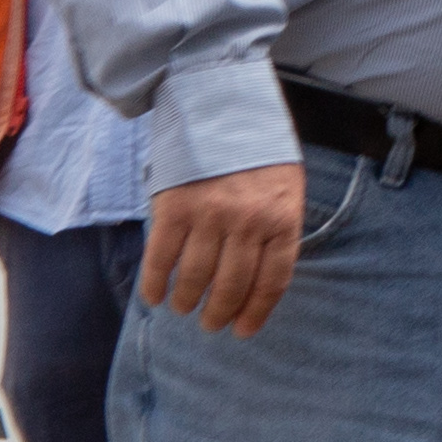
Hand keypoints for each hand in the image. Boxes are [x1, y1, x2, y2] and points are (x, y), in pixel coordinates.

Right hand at [142, 162, 306, 335]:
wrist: (223, 110)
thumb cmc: (259, 155)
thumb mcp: (286, 189)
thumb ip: (277, 229)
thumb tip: (262, 279)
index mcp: (283, 217)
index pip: (273, 280)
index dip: (257, 312)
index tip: (243, 331)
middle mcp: (248, 221)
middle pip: (233, 285)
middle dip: (220, 313)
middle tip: (211, 324)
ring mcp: (210, 215)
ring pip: (195, 277)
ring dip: (187, 301)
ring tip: (184, 308)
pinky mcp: (174, 208)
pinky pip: (161, 259)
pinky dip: (155, 283)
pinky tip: (155, 296)